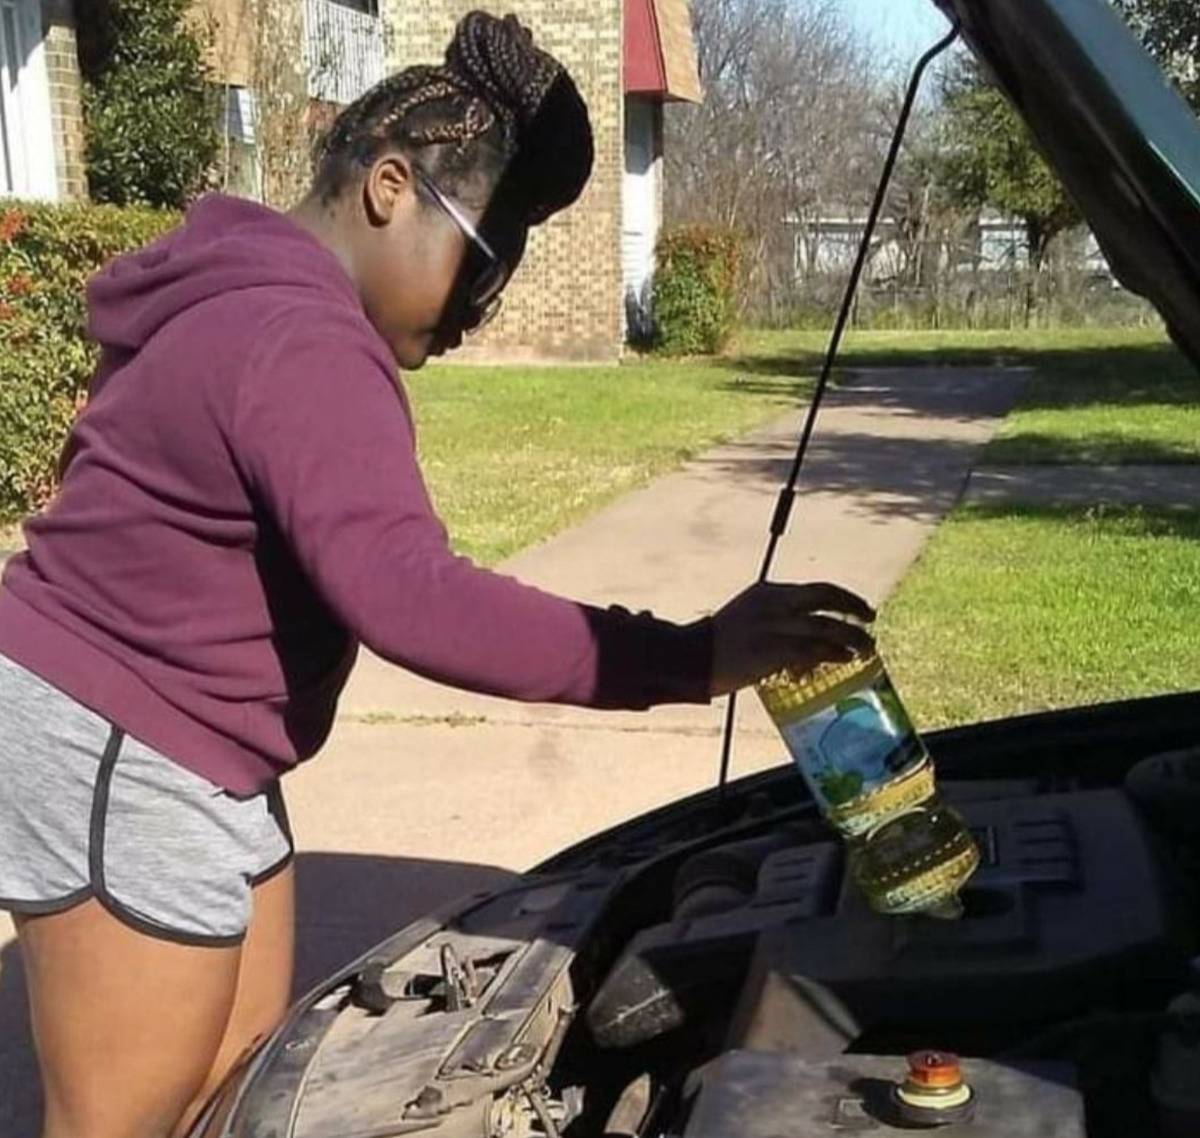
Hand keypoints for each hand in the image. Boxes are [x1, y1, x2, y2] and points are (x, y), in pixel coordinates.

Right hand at [709, 581, 875, 697]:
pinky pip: (815, 650)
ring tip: (867, 648)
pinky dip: (835, 654)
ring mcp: (775, 626)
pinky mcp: (774, 650)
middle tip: (870, 618)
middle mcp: (775, 604)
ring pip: (827, 626)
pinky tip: (846, 659)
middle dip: (853, 606)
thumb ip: (777, 624)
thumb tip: (807, 654)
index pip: (816, 589)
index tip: (858, 607)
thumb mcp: (747, 619)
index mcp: (768, 592)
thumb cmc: (717, 645)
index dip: (843, 597)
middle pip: (826, 598)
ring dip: (853, 637)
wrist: (691, 657)